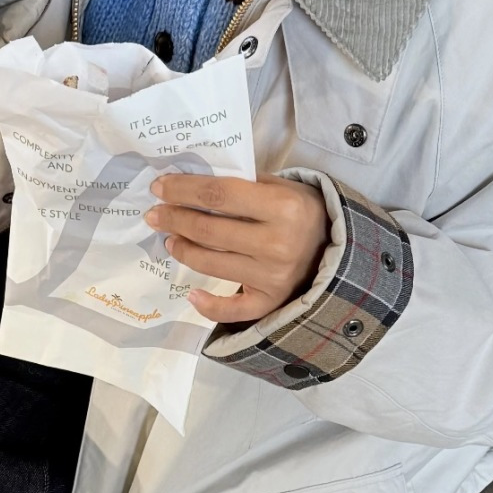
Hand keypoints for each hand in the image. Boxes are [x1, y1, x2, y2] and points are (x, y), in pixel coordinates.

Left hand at [145, 173, 329, 324]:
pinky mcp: (270, 302)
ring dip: (183, 250)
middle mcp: (277, 244)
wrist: (337, 251)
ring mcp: (272, 277)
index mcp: (283, 208)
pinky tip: (191, 293)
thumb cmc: (302, 213)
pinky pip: (231, 309)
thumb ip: (244, 184)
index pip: (219, 195)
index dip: (183, 190)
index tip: (159, 187)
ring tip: (170, 239)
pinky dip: (207, 305)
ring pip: (210, 264)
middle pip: (209, 230)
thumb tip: (192, 183)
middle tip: (155, 214)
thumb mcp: (282, 187)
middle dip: (174, 219)